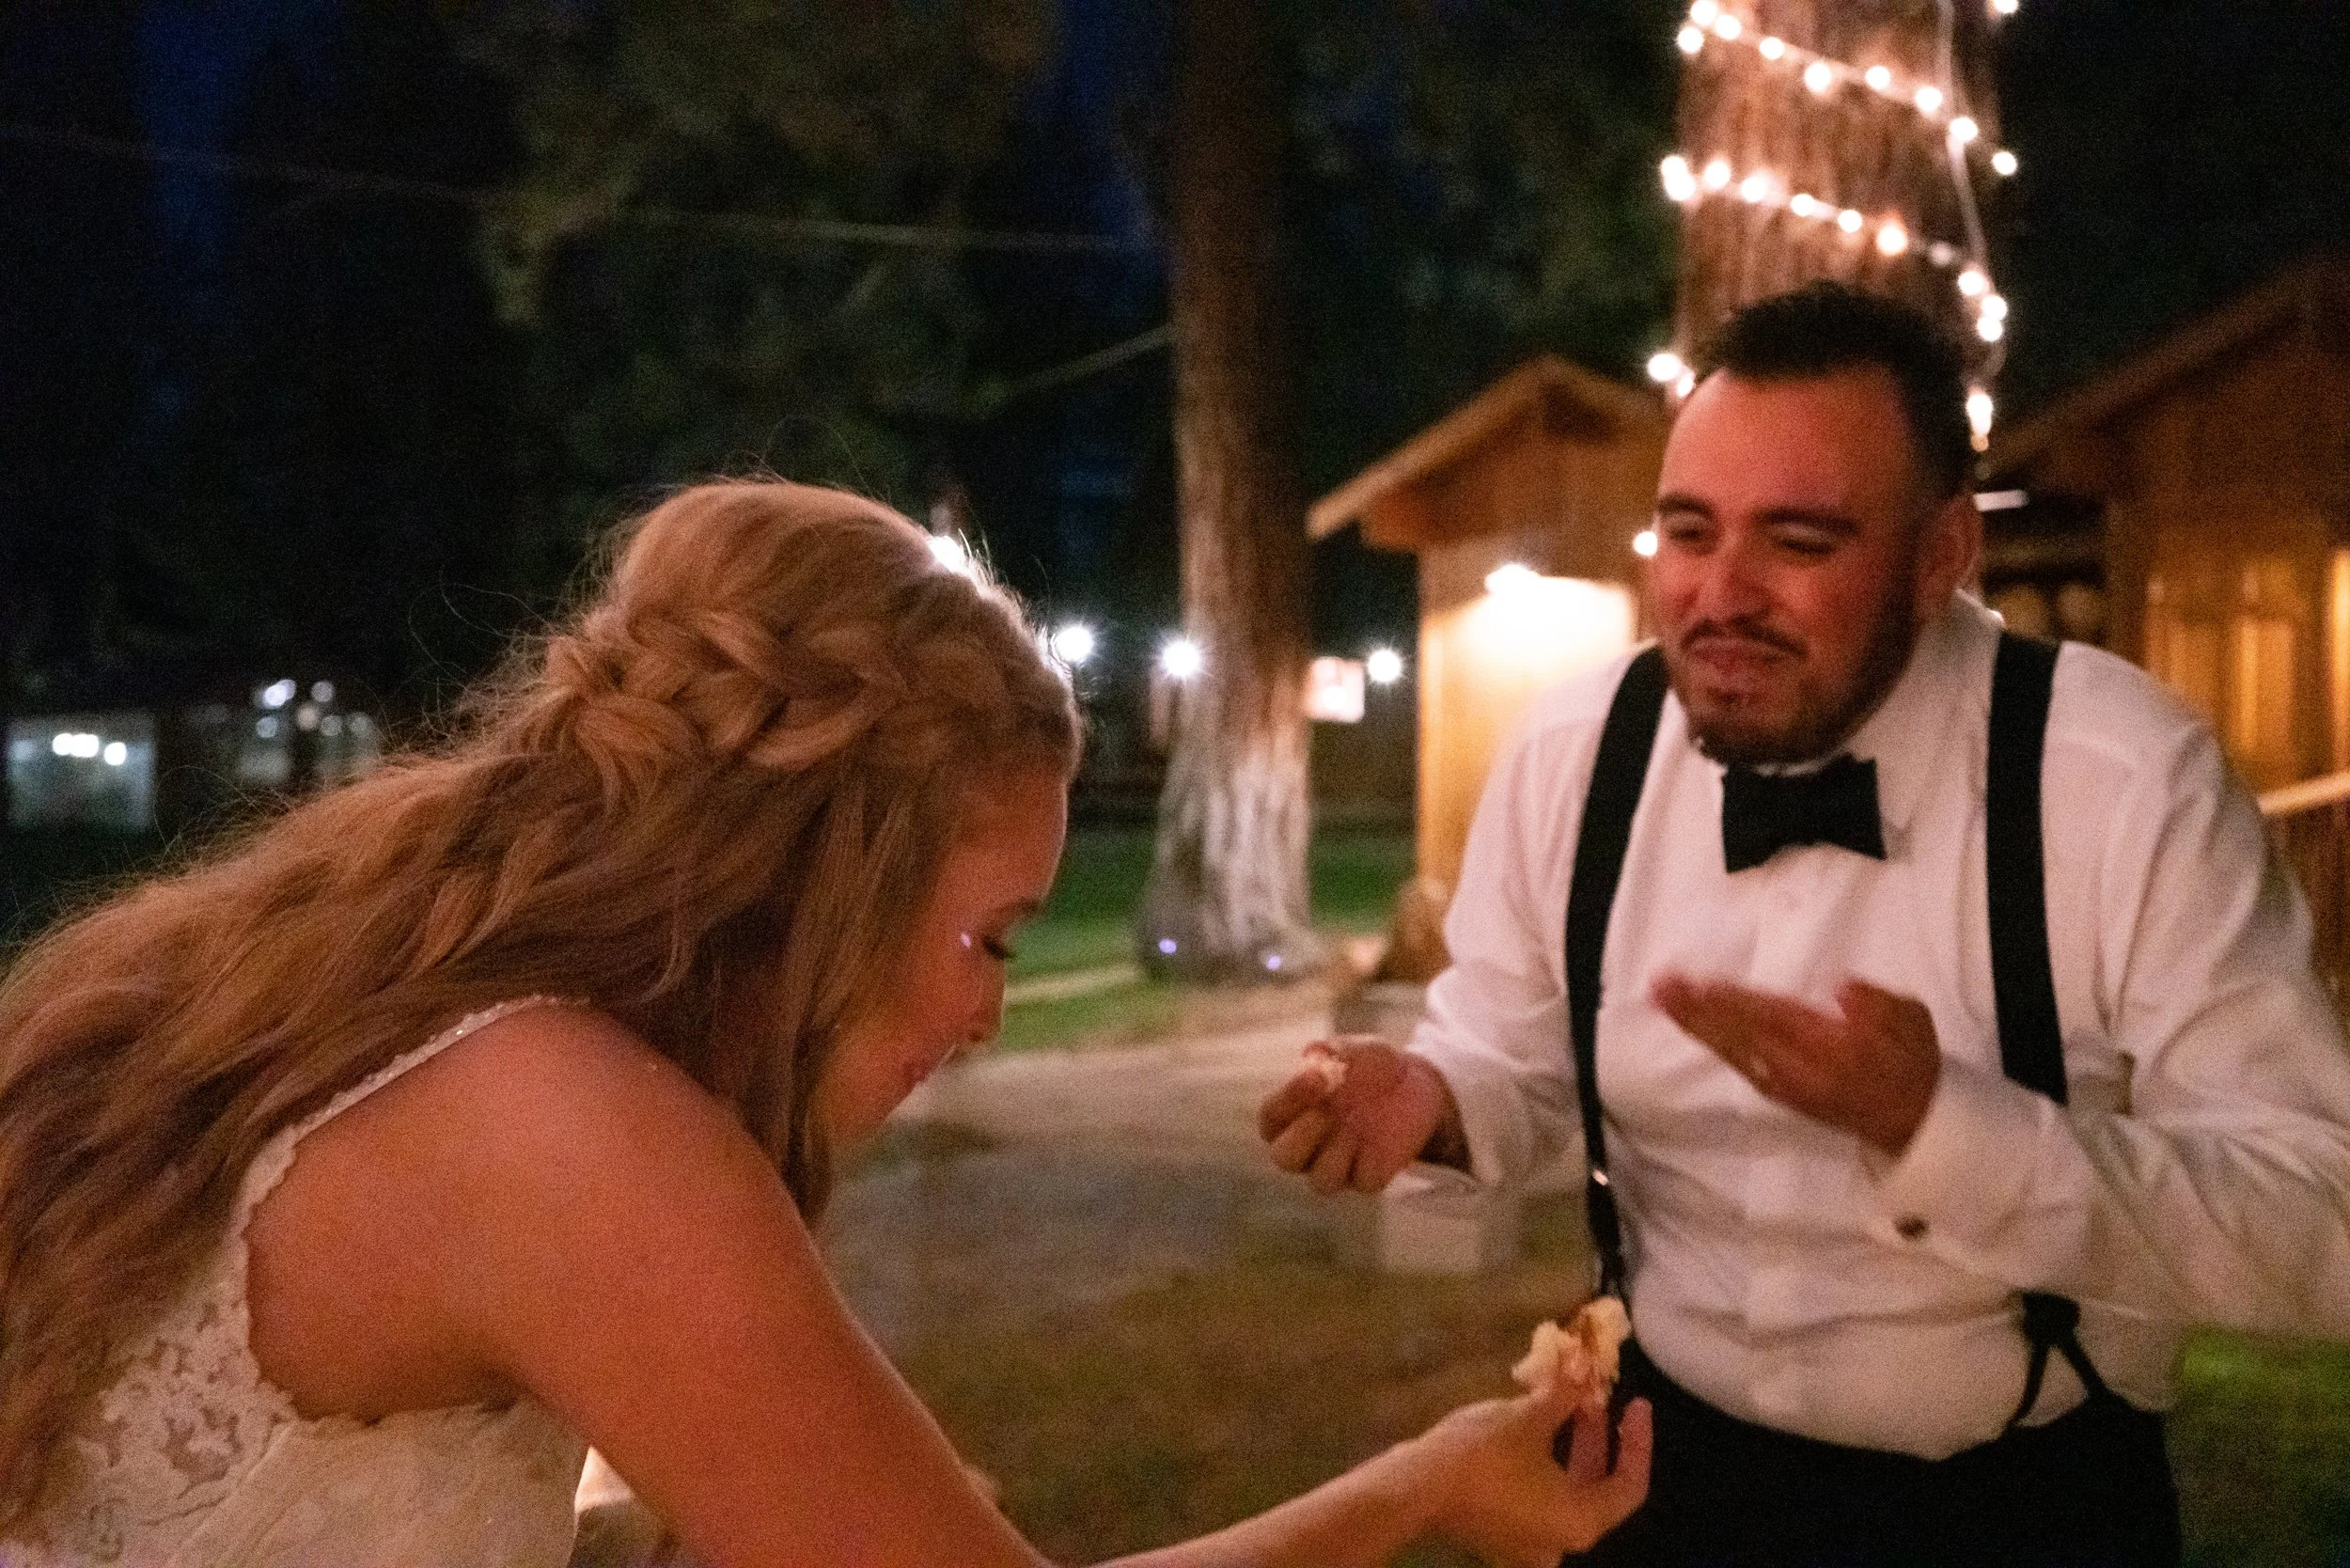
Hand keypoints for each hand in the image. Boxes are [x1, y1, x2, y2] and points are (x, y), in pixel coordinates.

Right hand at [1257, 1038, 1460, 1193]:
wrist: (1415, 1084)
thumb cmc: (1371, 1065)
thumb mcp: (1357, 1048)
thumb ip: (1334, 1050)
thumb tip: (1313, 1053)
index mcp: (1294, 1112)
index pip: (1271, 1116)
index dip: (1287, 1099)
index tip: (1316, 1076)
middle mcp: (1309, 1144)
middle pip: (1284, 1158)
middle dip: (1302, 1137)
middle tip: (1326, 1112)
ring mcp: (1339, 1164)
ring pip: (1321, 1181)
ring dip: (1336, 1153)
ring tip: (1355, 1125)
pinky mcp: (1369, 1176)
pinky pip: (1363, 1181)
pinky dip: (1370, 1160)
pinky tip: (1381, 1137)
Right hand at [1409, 1379, 1652, 1565]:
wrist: (1415, 1488)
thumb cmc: (1482, 1455)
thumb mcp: (1529, 1417)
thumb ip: (1566, 1395)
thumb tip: (1586, 1365)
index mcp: (1581, 1521)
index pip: (1629, 1484)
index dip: (1637, 1440)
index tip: (1636, 1402)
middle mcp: (1562, 1542)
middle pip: (1598, 1489)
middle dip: (1599, 1437)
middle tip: (1595, 1394)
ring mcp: (1530, 1544)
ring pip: (1567, 1492)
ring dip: (1570, 1448)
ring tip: (1564, 1402)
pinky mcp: (1503, 1536)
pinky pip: (1540, 1500)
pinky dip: (1546, 1466)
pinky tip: (1533, 1429)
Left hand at [1650, 972, 1940, 1155]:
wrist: (1914, 1124)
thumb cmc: (1911, 1062)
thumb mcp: (1912, 1021)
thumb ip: (1878, 1004)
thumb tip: (1843, 988)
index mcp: (1831, 1047)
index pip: (1773, 1018)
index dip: (1734, 1002)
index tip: (1700, 983)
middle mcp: (1801, 1069)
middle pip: (1741, 1035)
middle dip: (1699, 1011)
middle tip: (1660, 986)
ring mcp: (1786, 1085)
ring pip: (1734, 1052)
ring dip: (1697, 1026)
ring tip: (1664, 1001)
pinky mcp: (1781, 1094)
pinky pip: (1740, 1066)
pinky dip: (1715, 1044)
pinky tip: (1695, 1028)